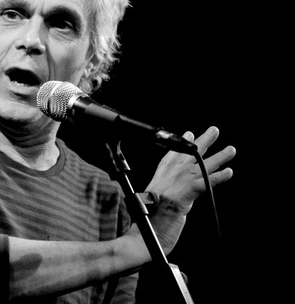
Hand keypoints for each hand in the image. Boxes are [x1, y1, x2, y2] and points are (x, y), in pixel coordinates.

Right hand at [144, 126, 235, 251]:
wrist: (140, 239)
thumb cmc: (146, 228)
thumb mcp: (152, 205)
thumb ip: (162, 195)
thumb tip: (169, 194)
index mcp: (157, 180)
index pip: (170, 158)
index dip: (180, 146)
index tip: (189, 134)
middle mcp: (165, 179)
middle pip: (185, 156)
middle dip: (201, 142)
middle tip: (214, 131)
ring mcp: (173, 187)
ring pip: (198, 168)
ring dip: (217, 158)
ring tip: (231, 150)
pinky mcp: (181, 198)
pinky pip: (203, 184)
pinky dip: (216, 178)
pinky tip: (228, 173)